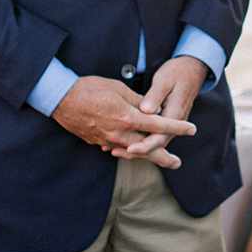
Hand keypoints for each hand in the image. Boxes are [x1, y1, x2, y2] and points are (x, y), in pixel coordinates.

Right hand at [52, 75, 195, 169]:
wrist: (60, 98)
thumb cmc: (89, 88)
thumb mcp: (117, 88)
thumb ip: (137, 101)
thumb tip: (152, 109)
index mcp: (128, 117)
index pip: (158, 124)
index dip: (177, 127)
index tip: (192, 130)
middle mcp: (119, 133)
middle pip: (147, 149)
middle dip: (164, 157)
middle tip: (178, 163)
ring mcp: (107, 140)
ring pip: (132, 152)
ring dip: (147, 157)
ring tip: (160, 160)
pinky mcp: (97, 141)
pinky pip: (116, 149)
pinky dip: (126, 151)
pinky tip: (131, 151)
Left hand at [118, 56, 208, 162]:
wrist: (190, 69)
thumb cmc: (177, 73)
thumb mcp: (165, 81)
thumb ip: (155, 96)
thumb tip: (145, 110)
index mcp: (175, 114)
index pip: (160, 138)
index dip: (144, 146)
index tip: (130, 148)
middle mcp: (173, 122)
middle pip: (155, 144)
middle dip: (136, 151)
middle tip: (116, 151)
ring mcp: (169, 122)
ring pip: (152, 141)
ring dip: (135, 146)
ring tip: (115, 149)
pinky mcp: (164, 120)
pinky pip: (151, 133)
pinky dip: (137, 138)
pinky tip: (122, 138)